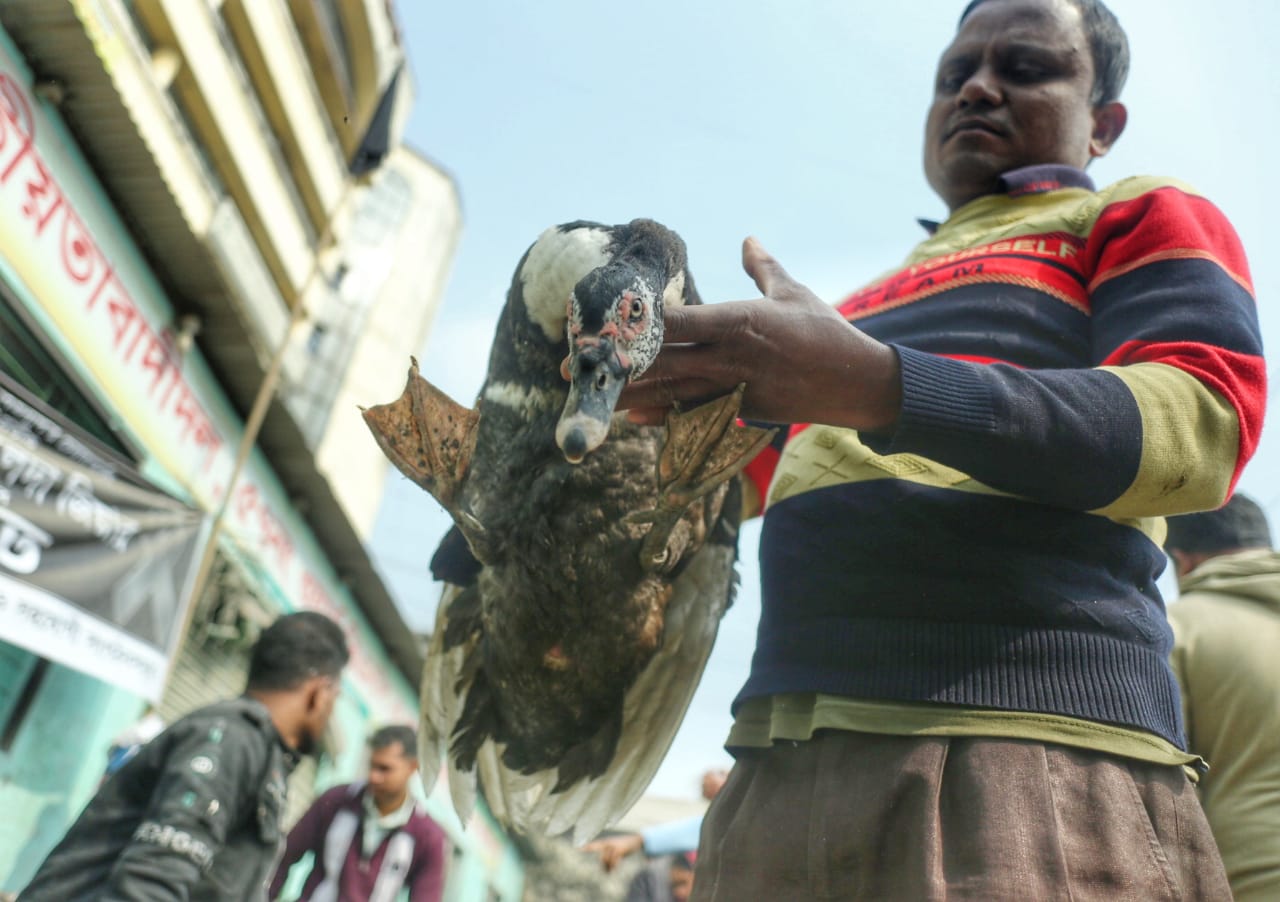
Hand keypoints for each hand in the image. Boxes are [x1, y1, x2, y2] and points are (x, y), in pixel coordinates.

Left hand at [582, 833, 643, 870]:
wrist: (636, 840)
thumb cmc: (624, 846)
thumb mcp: (616, 851)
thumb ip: (609, 858)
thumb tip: (605, 870)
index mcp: (606, 842)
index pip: (594, 845)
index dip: (587, 847)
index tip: (578, 848)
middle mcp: (608, 843)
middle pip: (602, 858)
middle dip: (604, 866)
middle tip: (607, 872)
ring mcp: (613, 845)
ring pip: (607, 860)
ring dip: (609, 867)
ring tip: (612, 870)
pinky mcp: (619, 849)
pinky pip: (614, 860)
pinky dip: (614, 865)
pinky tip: (615, 868)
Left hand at [619, 237, 900, 430]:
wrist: (857, 383)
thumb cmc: (826, 332)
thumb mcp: (794, 293)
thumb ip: (763, 268)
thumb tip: (748, 239)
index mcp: (739, 321)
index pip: (676, 324)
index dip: (636, 328)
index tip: (602, 326)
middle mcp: (729, 356)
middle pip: (661, 363)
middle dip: (616, 367)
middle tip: (573, 369)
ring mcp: (733, 388)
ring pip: (669, 393)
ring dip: (628, 395)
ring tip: (591, 396)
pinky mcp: (740, 412)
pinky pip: (692, 414)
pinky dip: (662, 416)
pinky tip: (634, 417)